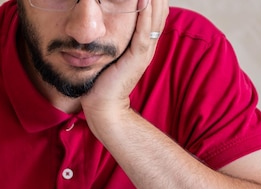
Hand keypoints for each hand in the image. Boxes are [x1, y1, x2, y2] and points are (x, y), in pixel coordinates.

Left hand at [81, 0, 168, 125]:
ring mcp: (145, 52)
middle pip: (159, 12)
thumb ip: (113, 41)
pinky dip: (146, 14)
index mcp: (143, 44)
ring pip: (155, 18)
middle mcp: (148, 46)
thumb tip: (101, 25)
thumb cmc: (102, 83)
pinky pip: (145, 31)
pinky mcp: (138, 57)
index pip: (153, 15)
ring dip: (154, 0)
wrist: (104, 107)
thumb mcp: (109, 56)